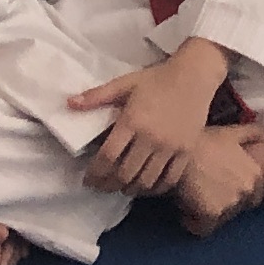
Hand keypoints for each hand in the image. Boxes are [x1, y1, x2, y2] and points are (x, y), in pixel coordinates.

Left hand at [70, 37, 229, 193]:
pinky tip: (146, 186)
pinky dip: (155, 188)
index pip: (107, 157)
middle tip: (102, 186)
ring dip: (130, 188)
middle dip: (109, 185)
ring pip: (146, 180)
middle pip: (125, 173)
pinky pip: (169, 179)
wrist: (194, 75)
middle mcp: (151, 138)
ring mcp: (171, 147)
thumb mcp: (125, 83)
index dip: (95, 173)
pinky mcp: (187, 151)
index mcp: (132, 121)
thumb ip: (97, 96)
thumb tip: (69, 104)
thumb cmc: (157, 79)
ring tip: (122, 187)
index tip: (88, 180)